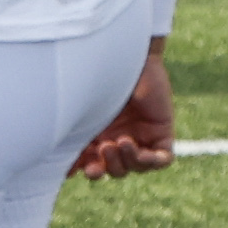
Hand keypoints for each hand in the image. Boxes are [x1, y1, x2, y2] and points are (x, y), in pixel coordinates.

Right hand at [72, 47, 176, 179]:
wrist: (124, 57)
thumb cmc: (95, 78)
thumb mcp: (81, 112)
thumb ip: (72, 138)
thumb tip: (64, 171)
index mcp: (97, 133)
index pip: (92, 162)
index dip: (84, 170)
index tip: (73, 170)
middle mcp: (118, 136)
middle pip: (114, 169)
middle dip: (106, 168)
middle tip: (99, 153)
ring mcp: (141, 135)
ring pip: (136, 167)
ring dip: (126, 162)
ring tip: (119, 142)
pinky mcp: (162, 131)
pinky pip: (163, 159)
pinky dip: (151, 161)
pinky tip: (136, 147)